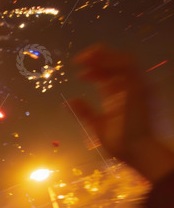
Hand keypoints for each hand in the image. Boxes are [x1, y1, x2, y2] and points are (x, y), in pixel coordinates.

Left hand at [69, 45, 173, 182]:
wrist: (138, 151)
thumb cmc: (121, 143)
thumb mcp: (97, 125)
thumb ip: (84, 112)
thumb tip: (67, 102)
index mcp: (122, 97)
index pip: (110, 77)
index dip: (96, 71)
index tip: (79, 73)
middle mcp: (131, 88)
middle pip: (118, 65)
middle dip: (100, 57)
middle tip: (79, 59)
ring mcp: (137, 86)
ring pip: (123, 61)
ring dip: (104, 56)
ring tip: (84, 57)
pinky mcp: (139, 87)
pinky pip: (126, 66)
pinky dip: (111, 61)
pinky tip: (95, 62)